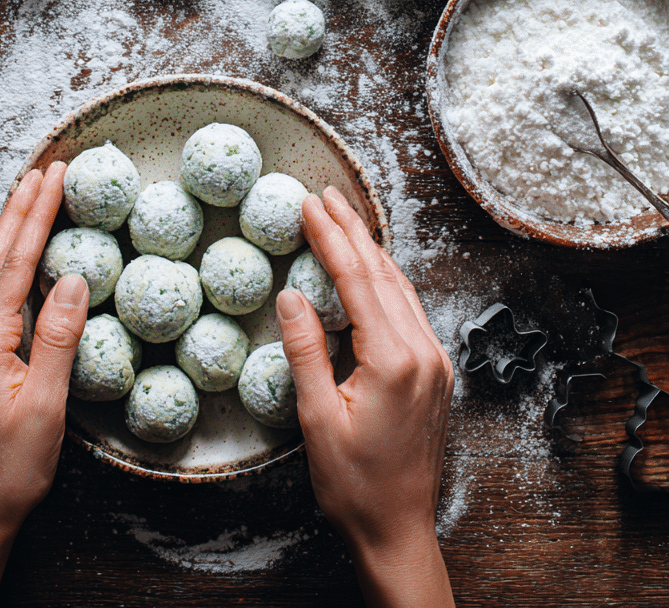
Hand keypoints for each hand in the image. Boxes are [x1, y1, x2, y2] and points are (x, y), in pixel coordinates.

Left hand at [0, 163, 88, 607]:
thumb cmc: (11, 471)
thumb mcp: (45, 408)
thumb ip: (59, 338)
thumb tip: (72, 277)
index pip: (14, 263)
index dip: (37, 215)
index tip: (55, 174)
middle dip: (20, 208)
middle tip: (42, 166)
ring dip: (8, 230)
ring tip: (28, 193)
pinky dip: (1, 261)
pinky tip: (12, 254)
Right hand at [276, 187, 454, 607]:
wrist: (398, 530)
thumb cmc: (354, 485)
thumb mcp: (316, 419)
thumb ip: (305, 351)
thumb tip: (291, 294)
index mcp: (394, 361)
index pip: (358, 281)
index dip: (331, 238)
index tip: (309, 206)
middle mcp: (423, 353)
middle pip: (384, 274)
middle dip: (353, 230)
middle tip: (326, 195)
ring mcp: (435, 362)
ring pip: (400, 288)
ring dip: (371, 250)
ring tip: (345, 218)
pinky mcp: (435, 373)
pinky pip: (410, 310)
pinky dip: (386, 280)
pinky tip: (371, 269)